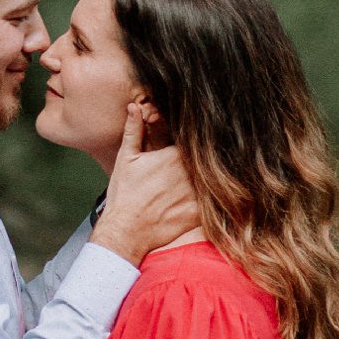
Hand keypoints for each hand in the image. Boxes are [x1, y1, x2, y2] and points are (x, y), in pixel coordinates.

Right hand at [95, 99, 200, 265]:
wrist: (125, 232)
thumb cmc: (124, 194)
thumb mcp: (126, 158)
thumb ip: (134, 130)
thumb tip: (134, 107)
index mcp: (173, 155)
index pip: (194, 144)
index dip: (196, 145)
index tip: (197, 147)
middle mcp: (187, 174)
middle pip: (206, 163)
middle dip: (205, 163)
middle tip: (208, 162)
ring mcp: (194, 195)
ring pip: (212, 182)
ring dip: (212, 181)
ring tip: (212, 181)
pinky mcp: (197, 215)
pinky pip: (213, 205)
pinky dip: (214, 202)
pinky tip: (210, 202)